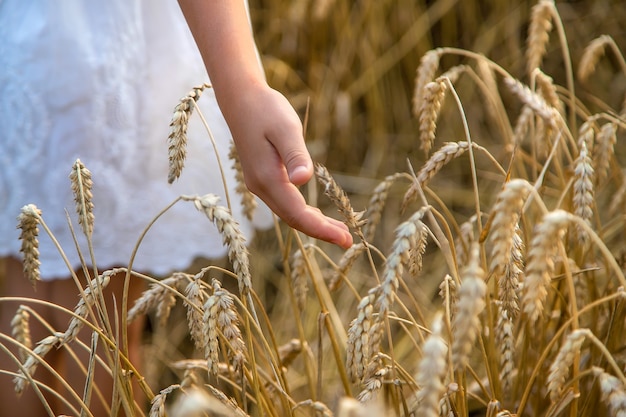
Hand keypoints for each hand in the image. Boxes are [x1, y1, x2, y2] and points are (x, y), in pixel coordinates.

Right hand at [221, 83, 352, 248]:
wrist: (240, 99)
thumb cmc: (266, 109)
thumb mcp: (285, 127)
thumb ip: (295, 155)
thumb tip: (304, 181)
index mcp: (268, 178)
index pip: (298, 214)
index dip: (322, 229)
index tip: (346, 239)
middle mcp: (261, 186)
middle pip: (293, 219)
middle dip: (321, 232)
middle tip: (349, 241)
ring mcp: (259, 184)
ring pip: (288, 213)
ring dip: (313, 224)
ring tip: (339, 232)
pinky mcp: (262, 178)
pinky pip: (284, 204)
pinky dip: (303, 213)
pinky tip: (317, 214)